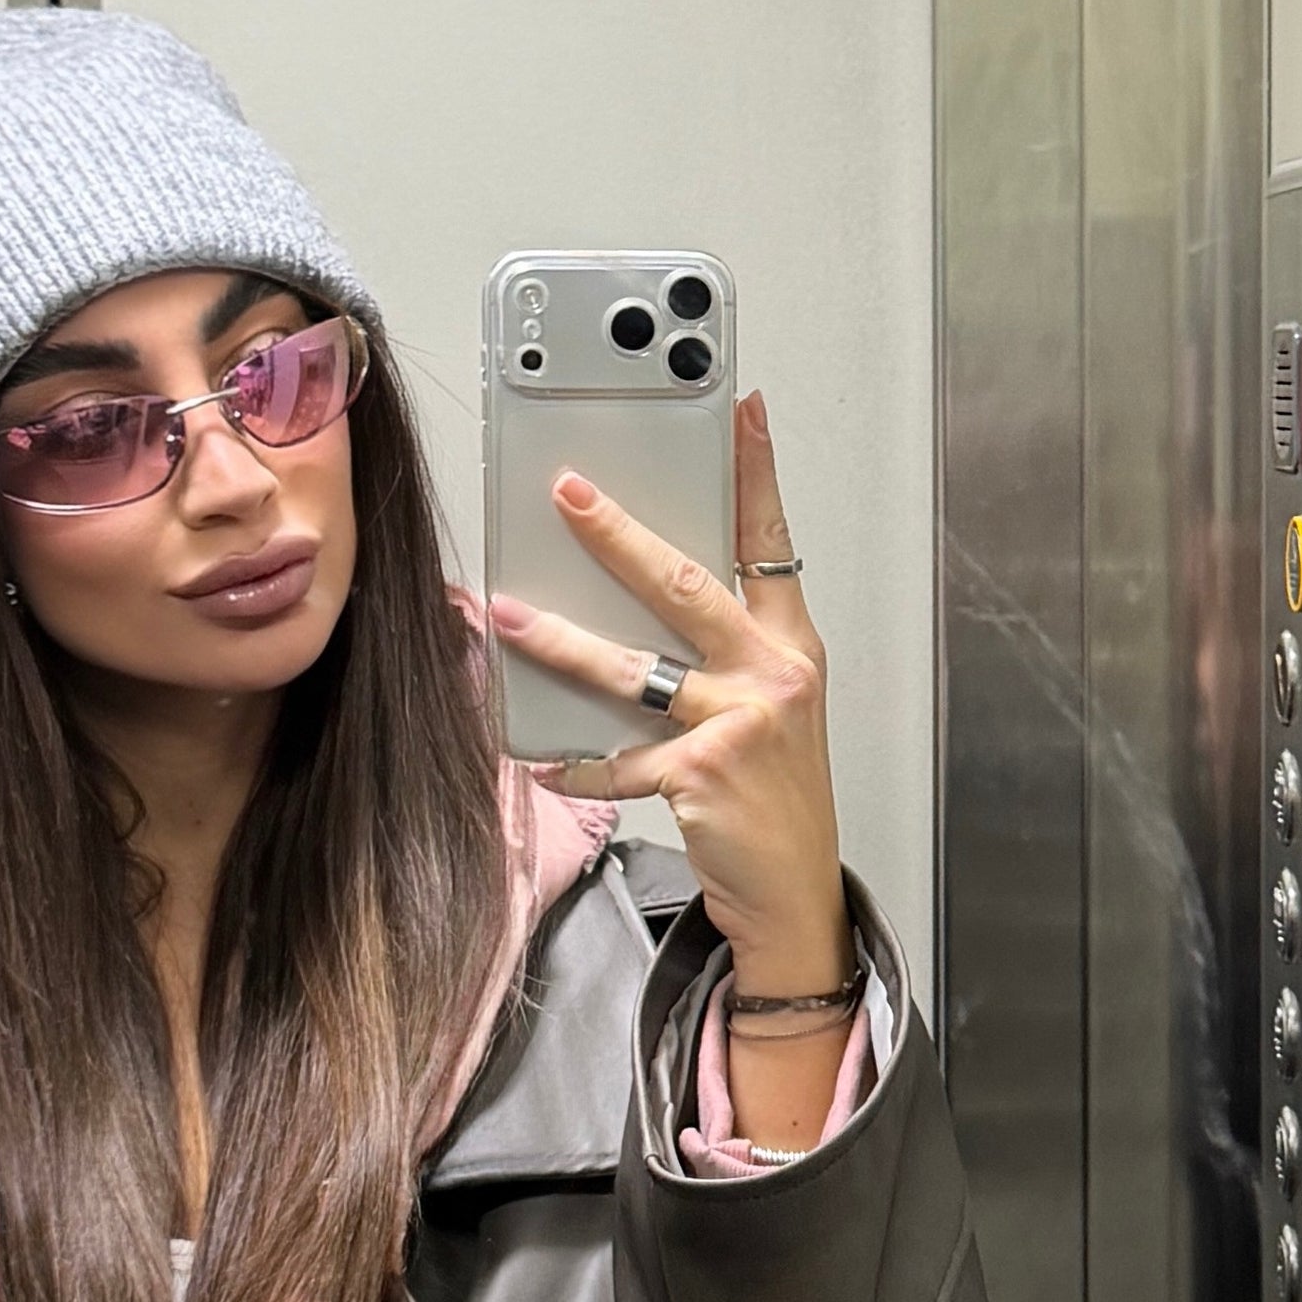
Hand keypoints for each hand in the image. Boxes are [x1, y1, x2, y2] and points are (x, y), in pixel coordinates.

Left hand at [487, 390, 850, 996]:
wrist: (795, 891)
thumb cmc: (774, 792)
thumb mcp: (768, 707)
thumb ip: (720, 651)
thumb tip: (639, 592)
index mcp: (788, 646)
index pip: (771, 542)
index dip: (757, 473)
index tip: (744, 410)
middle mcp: (771, 674)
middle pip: (685, 584)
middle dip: (619, 534)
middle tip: (569, 491)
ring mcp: (739, 723)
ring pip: (632, 667)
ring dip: (560, 641)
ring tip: (506, 616)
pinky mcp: (702, 775)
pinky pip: (618, 758)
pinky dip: (576, 761)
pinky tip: (540, 758)